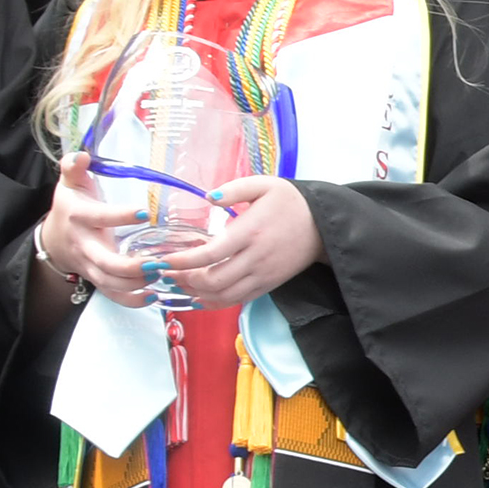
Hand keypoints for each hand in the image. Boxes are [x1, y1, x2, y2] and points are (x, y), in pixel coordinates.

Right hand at [40, 153, 157, 308]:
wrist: (55, 239)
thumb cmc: (71, 205)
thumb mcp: (69, 183)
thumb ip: (73, 167)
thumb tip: (80, 155)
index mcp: (80, 217)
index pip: (99, 217)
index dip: (119, 216)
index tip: (144, 212)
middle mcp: (85, 245)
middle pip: (105, 262)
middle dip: (131, 266)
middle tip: (157, 262)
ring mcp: (91, 266)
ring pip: (111, 282)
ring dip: (136, 284)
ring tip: (161, 275)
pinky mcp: (98, 280)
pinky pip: (113, 296)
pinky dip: (132, 301)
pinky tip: (154, 296)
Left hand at [159, 176, 323, 312]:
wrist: (323, 225)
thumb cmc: (291, 202)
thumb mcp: (264, 184)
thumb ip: (234, 189)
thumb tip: (209, 197)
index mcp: (251, 232)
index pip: (210, 254)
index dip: (183, 261)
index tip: (165, 260)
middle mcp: (256, 258)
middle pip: (214, 280)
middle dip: (186, 280)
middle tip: (168, 273)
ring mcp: (263, 274)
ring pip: (224, 296)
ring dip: (198, 294)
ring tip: (180, 284)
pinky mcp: (268, 284)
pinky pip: (238, 300)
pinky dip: (216, 302)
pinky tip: (201, 296)